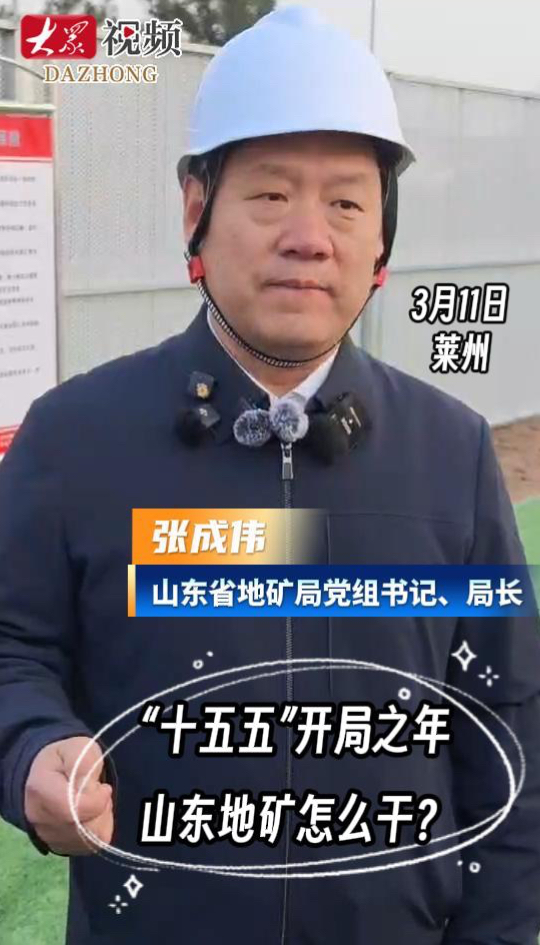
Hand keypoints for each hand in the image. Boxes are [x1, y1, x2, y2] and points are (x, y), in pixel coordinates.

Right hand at [24, 736, 113, 855]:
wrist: (45, 775)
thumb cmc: (64, 759)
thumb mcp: (77, 747)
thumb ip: (84, 764)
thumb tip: (90, 789)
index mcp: (40, 788)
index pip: (71, 809)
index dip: (96, 801)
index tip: (104, 787)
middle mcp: (39, 818)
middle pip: (83, 827)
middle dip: (101, 808)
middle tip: (98, 792)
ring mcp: (48, 836)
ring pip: (90, 840)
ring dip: (102, 818)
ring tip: (95, 802)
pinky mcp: (60, 847)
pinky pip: (91, 847)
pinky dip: (99, 830)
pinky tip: (93, 814)